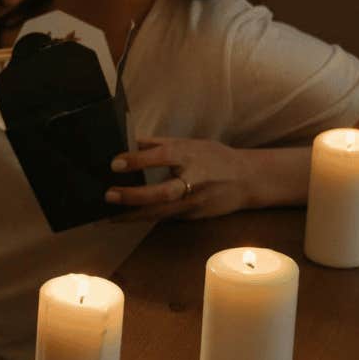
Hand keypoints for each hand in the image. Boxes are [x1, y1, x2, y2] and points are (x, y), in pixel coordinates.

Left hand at [105, 137, 254, 221]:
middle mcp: (194, 180)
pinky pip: (166, 218)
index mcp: (192, 155)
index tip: (115, 163)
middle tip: (109, 195)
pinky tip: (125, 219)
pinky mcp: (195, 216)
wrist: (249, 180)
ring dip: (134, 215)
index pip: (163, 156)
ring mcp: (195, 202)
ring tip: (109, 216)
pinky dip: (145, 219)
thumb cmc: (215, 157)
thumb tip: (130, 140)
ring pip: (162, 212)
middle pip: (164, 192)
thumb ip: (160, 143)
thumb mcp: (192, 143)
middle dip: (135, 196)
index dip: (139, 160)